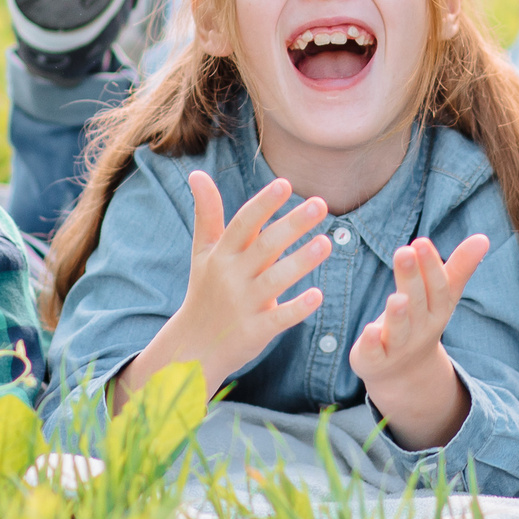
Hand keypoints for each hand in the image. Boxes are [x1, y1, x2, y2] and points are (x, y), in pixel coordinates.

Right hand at [116, 172, 331, 407]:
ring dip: (301, 261)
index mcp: (221, 254)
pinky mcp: (255, 331)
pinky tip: (318, 295)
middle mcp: (232, 276)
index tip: (284, 184)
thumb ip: (207, 213)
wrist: (192, 346)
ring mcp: (243, 304)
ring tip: (327, 243)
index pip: (242, 223)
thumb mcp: (203, 252)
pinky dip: (297, 308)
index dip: (263, 204)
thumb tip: (198, 172)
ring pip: (275, 280)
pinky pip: (279, 318)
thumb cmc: (204, 290)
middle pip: (265, 246)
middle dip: (292, 224)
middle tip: (320, 204)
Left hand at [349, 233, 488, 449]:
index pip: (437, 287)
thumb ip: (459, 267)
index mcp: (436, 310)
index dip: (430, 266)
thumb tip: (484, 238)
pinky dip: (371, 344)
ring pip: (399, 330)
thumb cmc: (422, 320)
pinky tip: (368, 330)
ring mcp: (397, 346)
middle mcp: (419, 328)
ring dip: (397, 314)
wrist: (405, 373)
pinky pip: (374, 354)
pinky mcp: (374, 360)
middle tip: (405, 251)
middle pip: (417, 302)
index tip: (421, 242)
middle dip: (412, 277)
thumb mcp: (442, 296)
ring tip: (396, 297)